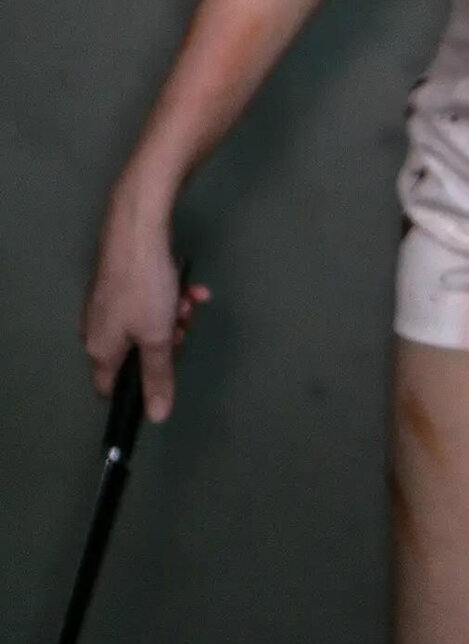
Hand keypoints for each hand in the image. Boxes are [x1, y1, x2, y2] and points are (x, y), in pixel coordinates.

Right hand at [80, 184, 212, 422]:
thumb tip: (157, 416)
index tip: (164, 377)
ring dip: (175, 314)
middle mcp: (98, 326)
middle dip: (167, 341)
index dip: (138, 388)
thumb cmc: (144, 287)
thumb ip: (158, 377)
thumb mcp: (157, 337)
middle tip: (184, 328)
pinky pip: (148, 297)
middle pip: (137, 351)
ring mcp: (109, 300)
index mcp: (99, 348)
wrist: (138, 226)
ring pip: (148, 321)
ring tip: (193, 300)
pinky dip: (171, 294)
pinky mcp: (123, 277)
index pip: (110, 386)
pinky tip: (194, 286)